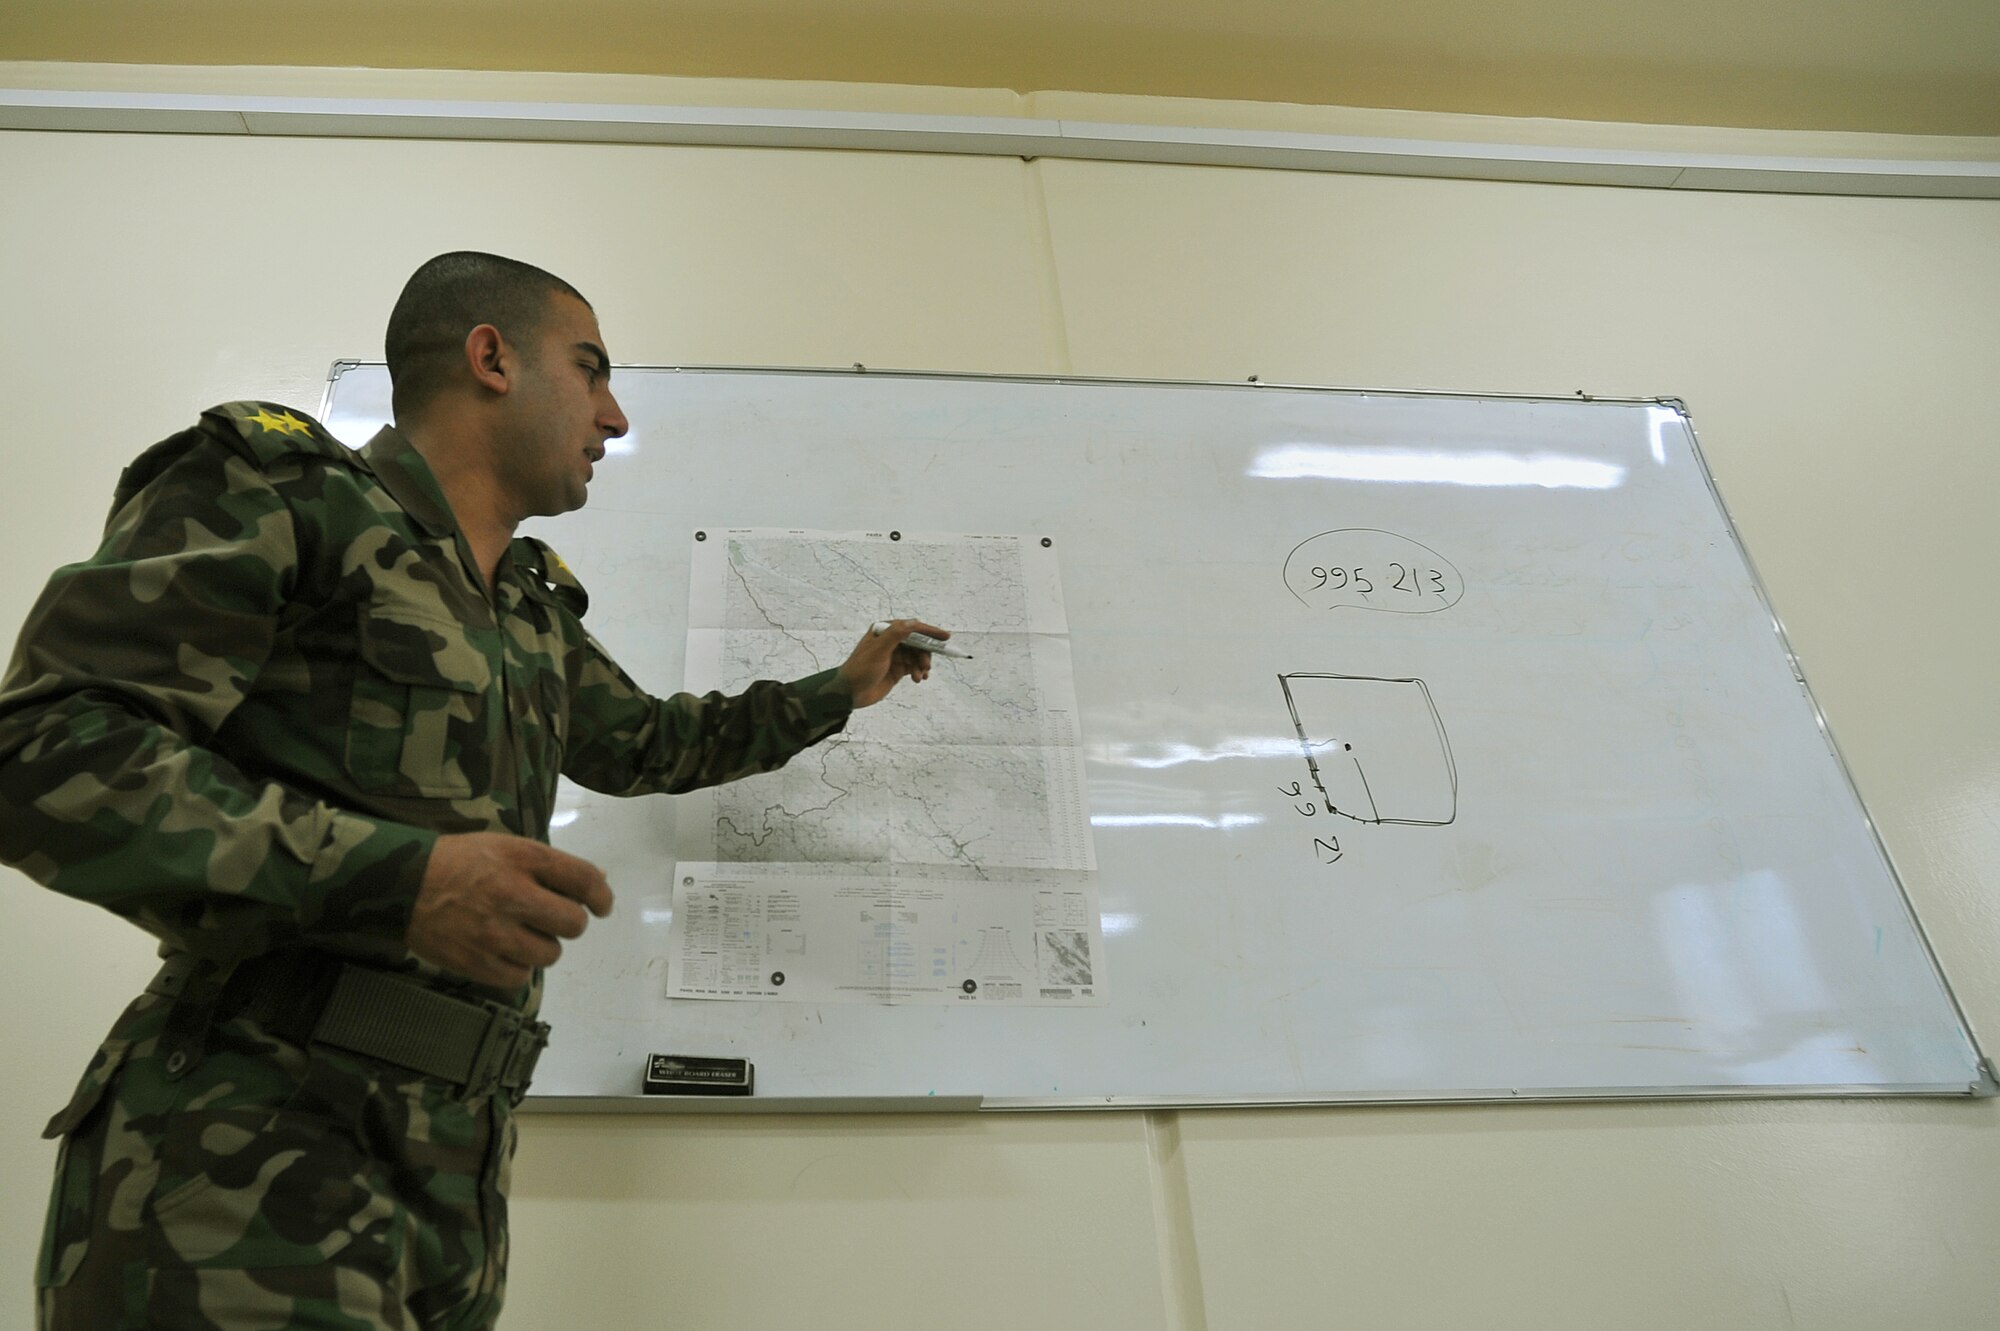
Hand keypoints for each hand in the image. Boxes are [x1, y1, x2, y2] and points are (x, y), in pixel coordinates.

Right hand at [406, 832, 613, 988]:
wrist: (401, 884)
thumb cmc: (458, 861)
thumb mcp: (505, 847)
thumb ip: (551, 865)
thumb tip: (598, 882)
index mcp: (521, 859)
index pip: (582, 880)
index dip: (601, 896)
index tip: (601, 906)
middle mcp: (511, 895)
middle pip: (573, 923)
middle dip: (569, 922)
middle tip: (552, 919)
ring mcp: (493, 933)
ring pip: (550, 954)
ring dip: (543, 946)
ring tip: (521, 933)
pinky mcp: (475, 962)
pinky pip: (520, 977)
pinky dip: (518, 967)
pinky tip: (504, 951)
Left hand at [838, 617, 948, 707]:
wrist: (850, 693)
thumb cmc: (861, 669)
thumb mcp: (878, 650)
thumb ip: (896, 635)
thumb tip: (914, 622)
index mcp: (884, 631)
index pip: (912, 627)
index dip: (929, 631)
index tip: (945, 637)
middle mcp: (890, 641)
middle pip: (917, 642)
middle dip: (925, 653)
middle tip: (927, 666)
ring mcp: (894, 655)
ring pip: (917, 656)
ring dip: (921, 665)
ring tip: (920, 676)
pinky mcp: (897, 669)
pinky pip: (914, 667)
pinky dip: (918, 672)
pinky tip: (918, 679)